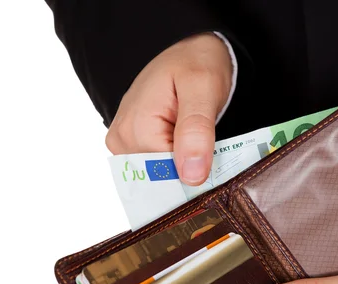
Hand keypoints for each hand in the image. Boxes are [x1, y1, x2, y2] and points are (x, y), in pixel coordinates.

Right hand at [105, 33, 232, 184]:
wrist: (190, 50)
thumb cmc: (196, 63)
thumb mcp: (203, 90)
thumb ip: (197, 132)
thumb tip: (191, 177)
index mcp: (135, 129)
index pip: (167, 178)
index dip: (195, 175)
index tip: (215, 163)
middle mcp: (122, 140)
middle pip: (161, 180)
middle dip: (189, 173)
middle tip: (211, 150)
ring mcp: (125, 144)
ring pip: (160, 178)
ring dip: (185, 169)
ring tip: (200, 143)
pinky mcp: (133, 145)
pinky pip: (157, 169)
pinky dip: (177, 165)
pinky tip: (189, 147)